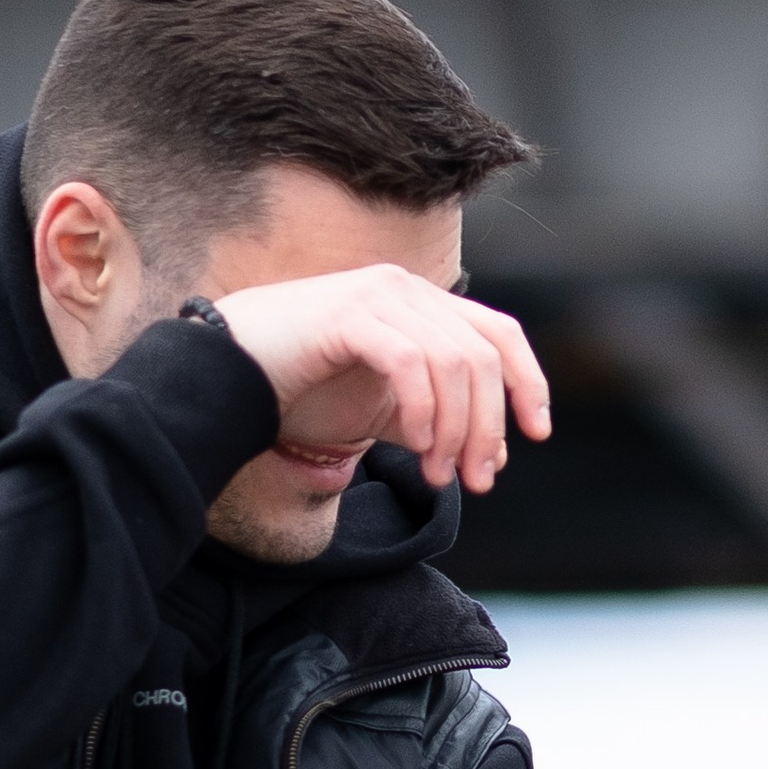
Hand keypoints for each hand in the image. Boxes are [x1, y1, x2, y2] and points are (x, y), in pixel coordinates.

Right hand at [213, 266, 549, 495]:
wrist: (230, 374)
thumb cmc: (308, 389)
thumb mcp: (388, 410)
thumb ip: (441, 422)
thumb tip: (501, 455)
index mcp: (423, 303)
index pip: (499, 334)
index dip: (528, 381)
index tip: (537, 433)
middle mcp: (406, 290)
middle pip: (482, 357)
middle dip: (488, 425)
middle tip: (478, 479)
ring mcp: (377, 295)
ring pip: (452, 363)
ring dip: (454, 429)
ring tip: (438, 474)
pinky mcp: (346, 313)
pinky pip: (408, 361)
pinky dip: (422, 408)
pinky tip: (415, 445)